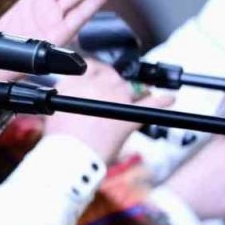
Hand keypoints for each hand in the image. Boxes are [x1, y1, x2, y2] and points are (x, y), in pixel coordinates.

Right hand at [44, 61, 172, 162]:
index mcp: (73, 83)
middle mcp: (94, 85)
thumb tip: (78, 97)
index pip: (91, 66)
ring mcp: (114, 99)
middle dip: (118, 83)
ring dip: (137, 91)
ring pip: (131, 88)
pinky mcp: (128, 116)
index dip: (98, 70)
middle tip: (118, 91)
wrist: (67, 158)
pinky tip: (169, 99)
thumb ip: (68, 97)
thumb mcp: (55, 111)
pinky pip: (151, 105)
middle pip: (113, 76)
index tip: (101, 74)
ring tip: (143, 93)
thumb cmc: (59, 140)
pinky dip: (162, 101)